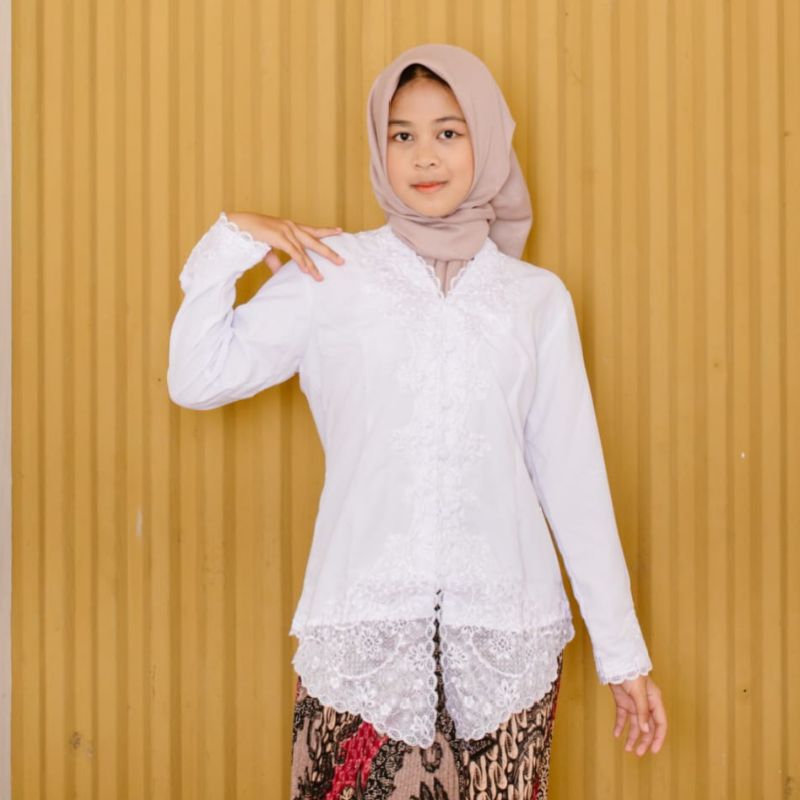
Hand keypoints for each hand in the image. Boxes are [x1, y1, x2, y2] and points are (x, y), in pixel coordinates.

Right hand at [225, 212, 344, 280]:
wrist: (238, 224)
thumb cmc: (251, 234)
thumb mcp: (267, 248)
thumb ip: (275, 259)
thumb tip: (279, 272)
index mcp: (290, 227)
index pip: (312, 230)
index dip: (326, 231)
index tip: (340, 231)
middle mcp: (291, 226)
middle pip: (314, 239)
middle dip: (328, 251)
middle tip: (341, 261)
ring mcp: (285, 230)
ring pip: (305, 249)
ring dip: (313, 265)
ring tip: (320, 277)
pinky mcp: (279, 237)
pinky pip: (293, 252)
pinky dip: (301, 262)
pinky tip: (307, 271)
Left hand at [608, 674, 666, 755]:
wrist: (617, 662)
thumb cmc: (631, 674)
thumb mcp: (639, 694)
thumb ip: (642, 712)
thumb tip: (646, 731)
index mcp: (655, 701)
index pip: (660, 723)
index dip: (658, 738)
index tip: (653, 750)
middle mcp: (646, 705)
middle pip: (648, 727)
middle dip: (644, 741)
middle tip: (638, 753)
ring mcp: (634, 704)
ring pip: (635, 724)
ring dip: (632, 736)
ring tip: (627, 749)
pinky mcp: (623, 702)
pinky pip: (622, 717)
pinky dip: (620, 726)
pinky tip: (616, 734)